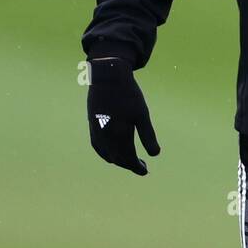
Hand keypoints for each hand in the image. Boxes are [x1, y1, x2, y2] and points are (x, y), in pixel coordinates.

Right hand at [86, 57, 159, 175]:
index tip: (145, 171)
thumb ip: (148, 136)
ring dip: (119, 160)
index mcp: (119, 136)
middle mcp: (105, 137)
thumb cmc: (128, 95)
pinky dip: (106, 154)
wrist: (107, 77)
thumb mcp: (142, 115)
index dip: (137, 167)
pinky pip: (98, 147)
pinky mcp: (92, 126)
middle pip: (118, 159)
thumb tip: (155, 154)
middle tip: (142, 166)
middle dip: (129, 165)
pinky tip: (113, 153)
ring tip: (130, 160)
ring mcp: (96, 132)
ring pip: (107, 154)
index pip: (128, 159)